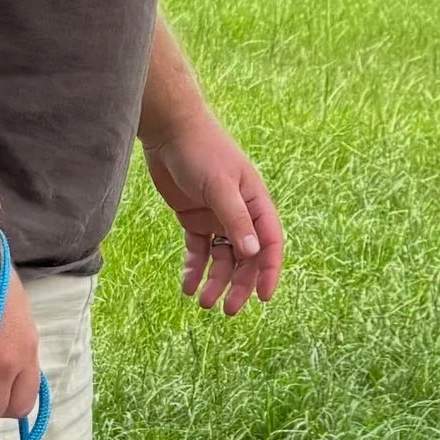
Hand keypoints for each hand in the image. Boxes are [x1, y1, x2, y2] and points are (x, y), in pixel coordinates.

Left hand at [140, 110, 283, 313]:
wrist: (170, 130)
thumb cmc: (201, 151)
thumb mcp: (219, 185)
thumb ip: (235, 219)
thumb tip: (252, 253)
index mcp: (256, 203)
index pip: (269, 243)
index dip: (269, 271)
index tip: (263, 298)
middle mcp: (240, 214)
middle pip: (245, 258)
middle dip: (238, 285)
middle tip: (227, 309)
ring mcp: (217, 218)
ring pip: (221, 259)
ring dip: (215, 281)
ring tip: (202, 302)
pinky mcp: (193, 218)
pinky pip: (198, 250)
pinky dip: (194, 269)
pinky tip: (187, 286)